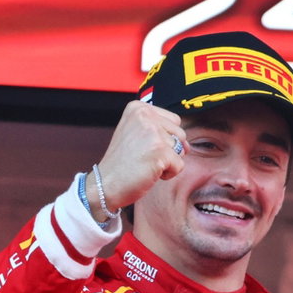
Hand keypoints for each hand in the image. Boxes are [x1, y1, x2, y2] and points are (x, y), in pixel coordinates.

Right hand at [93, 100, 187, 218]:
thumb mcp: (135, 134)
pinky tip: (148, 172)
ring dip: (167, 162)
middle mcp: (145, 116)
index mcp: (138, 108)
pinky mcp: (160, 152)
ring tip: (145, 164)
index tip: (141, 146)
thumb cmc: (122, 164)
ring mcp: (152, 133)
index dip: (163, 139)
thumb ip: (159, 129)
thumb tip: (187, 145)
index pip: (174, 121)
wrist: (105, 185)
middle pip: (180, 134)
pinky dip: (167, 174)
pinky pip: (180, 165)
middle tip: (142, 157)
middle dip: (168, 150)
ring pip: (181, 150)